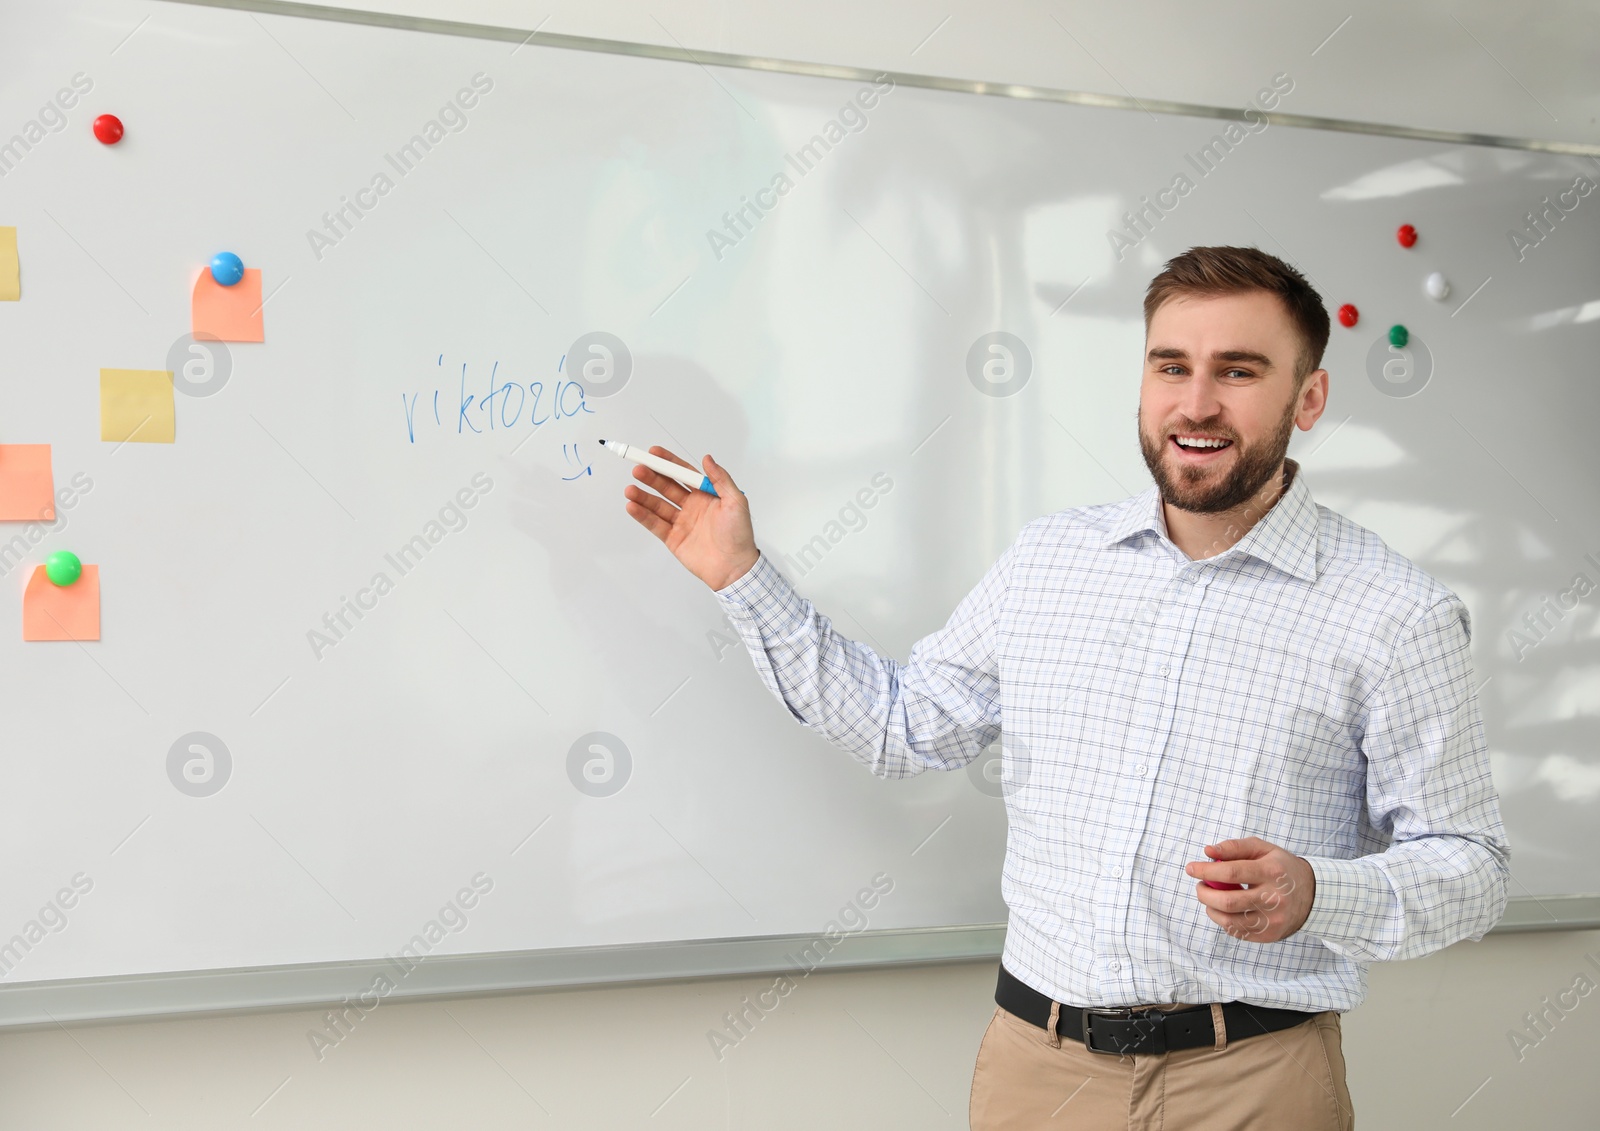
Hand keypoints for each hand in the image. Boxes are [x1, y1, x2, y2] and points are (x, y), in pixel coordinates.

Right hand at [623, 447, 759, 590]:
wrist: (734, 568)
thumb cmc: (740, 535)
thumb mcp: (736, 501)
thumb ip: (720, 479)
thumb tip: (708, 459)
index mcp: (706, 495)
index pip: (683, 474)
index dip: (669, 463)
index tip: (654, 453)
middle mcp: (692, 506)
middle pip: (667, 487)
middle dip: (652, 477)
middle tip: (639, 469)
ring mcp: (681, 522)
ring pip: (657, 505)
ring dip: (643, 496)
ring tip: (630, 489)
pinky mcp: (673, 538)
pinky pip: (654, 524)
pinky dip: (642, 515)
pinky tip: (632, 506)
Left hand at [1186, 837, 1314, 942]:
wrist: (1312, 895)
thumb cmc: (1281, 868)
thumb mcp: (1263, 849)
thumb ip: (1235, 847)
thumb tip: (1208, 852)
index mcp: (1271, 872)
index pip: (1231, 873)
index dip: (1206, 870)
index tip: (1191, 868)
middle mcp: (1274, 898)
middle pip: (1228, 902)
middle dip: (1205, 894)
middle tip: (1200, 886)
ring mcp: (1273, 920)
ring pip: (1230, 921)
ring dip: (1211, 909)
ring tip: (1211, 898)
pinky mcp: (1270, 935)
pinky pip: (1237, 932)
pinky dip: (1224, 920)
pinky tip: (1225, 910)